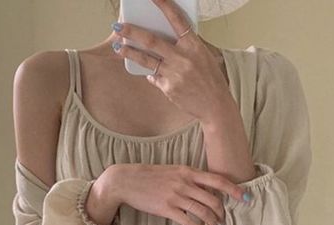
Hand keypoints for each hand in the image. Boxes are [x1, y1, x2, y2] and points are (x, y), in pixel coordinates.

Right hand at [100, 163, 247, 224]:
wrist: (126, 180)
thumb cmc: (149, 176)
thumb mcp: (172, 171)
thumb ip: (189, 178)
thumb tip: (205, 188)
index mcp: (188, 171)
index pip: (217, 180)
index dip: (234, 190)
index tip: (246, 198)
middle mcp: (185, 183)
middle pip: (213, 199)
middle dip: (222, 212)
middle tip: (224, 220)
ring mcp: (176, 196)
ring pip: (203, 211)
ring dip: (212, 223)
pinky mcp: (166, 208)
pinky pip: (188, 221)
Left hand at [111, 0, 232, 124]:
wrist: (215, 105)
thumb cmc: (211, 80)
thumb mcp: (203, 57)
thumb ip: (186, 47)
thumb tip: (168, 41)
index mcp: (193, 45)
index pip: (176, 20)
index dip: (163, 5)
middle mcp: (182, 57)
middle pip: (152, 41)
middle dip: (133, 32)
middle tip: (118, 27)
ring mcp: (174, 73)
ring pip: (147, 60)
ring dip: (130, 53)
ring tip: (118, 48)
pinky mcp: (168, 88)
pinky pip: (154, 78)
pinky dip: (150, 74)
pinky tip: (146, 72)